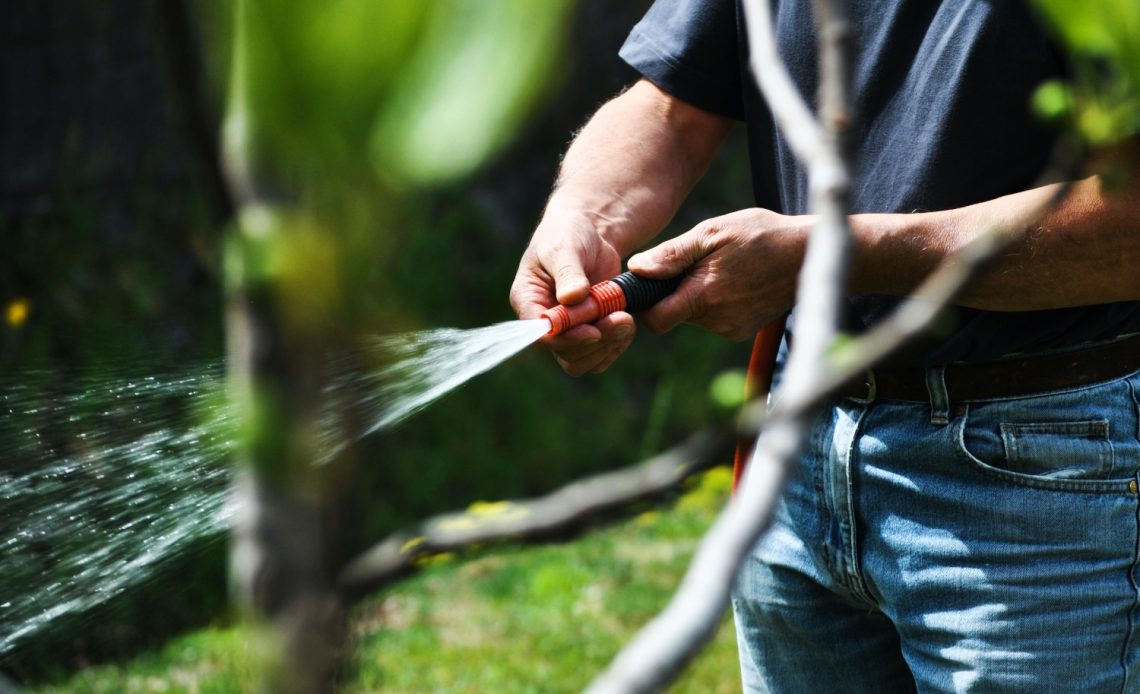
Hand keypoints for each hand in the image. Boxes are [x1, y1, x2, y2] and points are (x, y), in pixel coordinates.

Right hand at [509, 209, 636, 375]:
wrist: (589, 233)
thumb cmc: (568, 234)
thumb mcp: (565, 246)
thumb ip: (568, 272)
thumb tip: (572, 298)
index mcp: (528, 301)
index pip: (541, 335)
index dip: (566, 339)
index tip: (593, 330)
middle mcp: (545, 322)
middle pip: (564, 354)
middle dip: (594, 342)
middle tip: (621, 319)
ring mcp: (567, 331)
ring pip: (582, 361)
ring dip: (608, 346)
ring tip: (626, 319)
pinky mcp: (588, 332)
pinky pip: (600, 355)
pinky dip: (616, 344)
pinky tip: (627, 323)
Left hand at [627, 208, 807, 339]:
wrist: (809, 254)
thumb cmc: (761, 235)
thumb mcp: (713, 233)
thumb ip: (672, 254)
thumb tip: (637, 269)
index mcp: (704, 296)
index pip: (656, 320)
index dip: (644, 306)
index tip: (645, 287)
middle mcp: (716, 320)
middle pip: (674, 314)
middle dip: (674, 292)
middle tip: (694, 263)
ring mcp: (731, 328)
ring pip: (694, 315)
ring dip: (696, 295)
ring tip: (721, 268)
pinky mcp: (742, 330)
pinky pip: (714, 318)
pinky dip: (715, 302)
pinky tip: (735, 280)